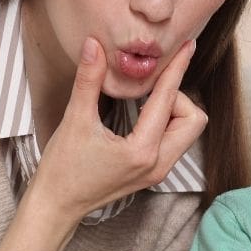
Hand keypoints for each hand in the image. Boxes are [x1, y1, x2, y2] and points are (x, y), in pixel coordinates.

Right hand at [28, 36, 206, 224]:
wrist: (57, 205)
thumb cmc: (62, 168)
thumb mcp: (74, 120)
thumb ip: (88, 80)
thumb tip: (94, 44)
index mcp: (142, 151)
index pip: (169, 100)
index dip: (177, 68)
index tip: (187, 46)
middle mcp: (158, 164)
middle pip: (194, 119)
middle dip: (178, 96)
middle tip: (149, 87)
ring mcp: (158, 171)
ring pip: (188, 132)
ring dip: (174, 110)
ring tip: (145, 99)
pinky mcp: (153, 173)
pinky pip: (175, 141)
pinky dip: (166, 122)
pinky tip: (143, 113)